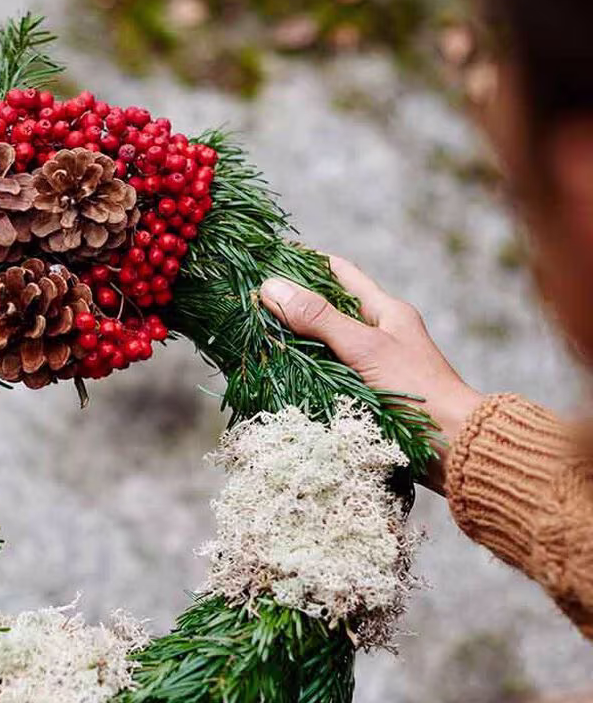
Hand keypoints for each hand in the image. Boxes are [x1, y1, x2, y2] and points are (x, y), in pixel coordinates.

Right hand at [260, 257, 483, 492]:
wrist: (450, 444)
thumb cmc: (415, 390)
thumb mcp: (363, 348)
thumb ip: (319, 318)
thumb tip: (272, 286)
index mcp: (386, 311)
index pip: (341, 274)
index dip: (307, 263)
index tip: (273, 258)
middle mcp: (379, 334)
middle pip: (328, 309)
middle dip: (293, 305)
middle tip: (252, 302)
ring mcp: (373, 366)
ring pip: (325, 345)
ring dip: (295, 342)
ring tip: (257, 336)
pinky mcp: (367, 395)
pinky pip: (328, 375)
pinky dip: (305, 372)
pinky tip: (282, 375)